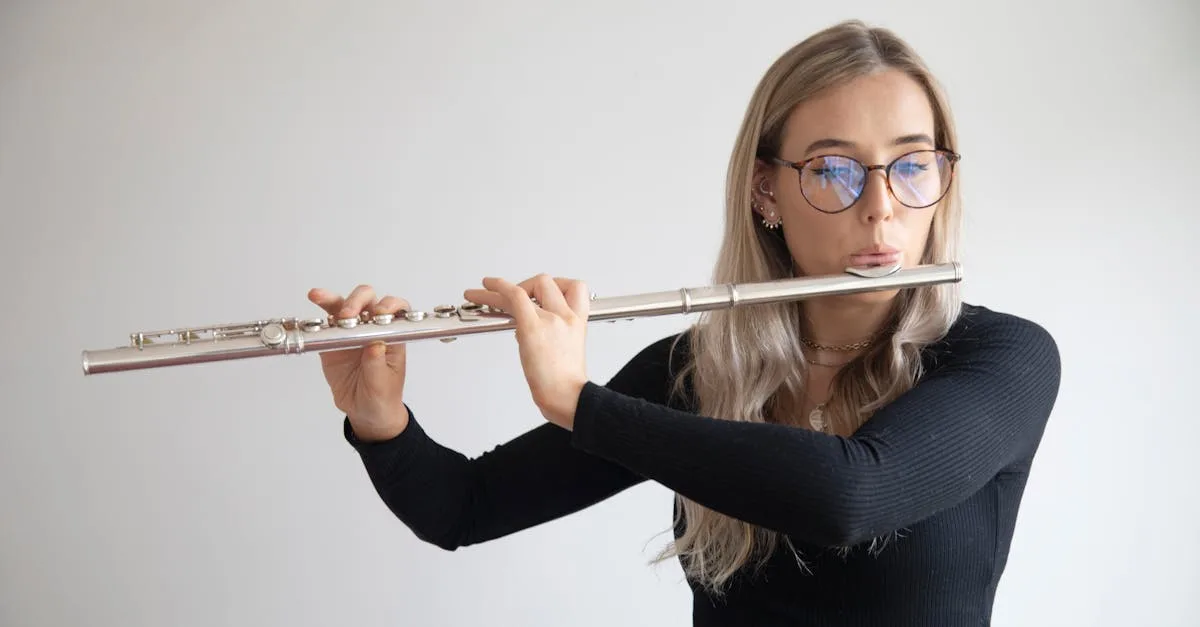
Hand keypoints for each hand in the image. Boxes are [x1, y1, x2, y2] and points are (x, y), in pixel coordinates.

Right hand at [307, 284, 410, 441]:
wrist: (365, 411)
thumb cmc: (382, 396)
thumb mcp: (382, 384)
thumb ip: (377, 364)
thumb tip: (375, 345)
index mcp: (392, 336)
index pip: (395, 310)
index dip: (389, 305)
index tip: (379, 314)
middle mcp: (372, 329)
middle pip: (367, 300)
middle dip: (357, 301)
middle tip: (348, 315)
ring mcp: (351, 333)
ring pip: (343, 306)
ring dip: (332, 299)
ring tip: (319, 297)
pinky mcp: (333, 341)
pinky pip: (325, 325)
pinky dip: (318, 316)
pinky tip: (313, 309)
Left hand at [463, 273, 590, 429]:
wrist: (568, 397)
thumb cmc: (566, 384)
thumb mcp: (566, 352)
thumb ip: (549, 335)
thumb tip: (525, 329)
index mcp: (577, 322)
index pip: (575, 288)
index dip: (557, 285)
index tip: (539, 293)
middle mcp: (566, 316)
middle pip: (548, 282)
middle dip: (527, 286)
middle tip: (512, 297)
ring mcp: (550, 320)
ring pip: (525, 288)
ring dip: (502, 287)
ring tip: (484, 289)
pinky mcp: (532, 327)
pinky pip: (514, 296)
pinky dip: (498, 287)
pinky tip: (485, 286)